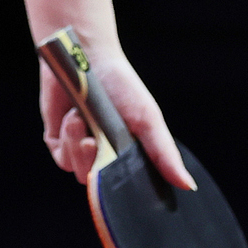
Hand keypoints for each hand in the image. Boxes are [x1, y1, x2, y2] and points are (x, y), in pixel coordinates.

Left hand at [39, 47, 195, 191]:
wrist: (86, 58)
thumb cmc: (122, 86)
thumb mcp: (148, 120)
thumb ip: (164, 154)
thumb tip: (188, 185)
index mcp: (127, 157)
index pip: (127, 189)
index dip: (123, 189)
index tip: (122, 176)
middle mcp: (104, 157)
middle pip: (99, 186)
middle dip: (95, 164)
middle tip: (95, 140)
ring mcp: (80, 150)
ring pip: (78, 171)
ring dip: (79, 146)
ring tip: (82, 119)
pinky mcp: (59, 140)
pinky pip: (61, 156)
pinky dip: (67, 138)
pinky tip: (72, 116)